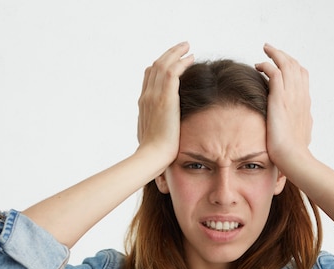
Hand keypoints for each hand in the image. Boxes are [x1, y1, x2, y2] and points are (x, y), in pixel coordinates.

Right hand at [137, 42, 193, 163]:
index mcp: (143, 104)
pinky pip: (172, 71)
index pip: (148, 77)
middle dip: (168, 54)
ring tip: (187, 47)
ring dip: (175, 53)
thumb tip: (162, 130)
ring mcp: (154, 96)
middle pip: (154, 67)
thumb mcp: (153, 136)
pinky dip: (181, 62)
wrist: (152, 156)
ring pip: (163, 64)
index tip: (170, 62)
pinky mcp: (165, 98)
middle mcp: (146, 96)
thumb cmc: (154, 154)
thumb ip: (157, 126)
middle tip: (181, 47)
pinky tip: (190, 58)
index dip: (158, 66)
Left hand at [255, 44, 312, 172]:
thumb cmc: (295, 152)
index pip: (302, 75)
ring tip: (265, 50)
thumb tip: (302, 120)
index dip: (292, 66)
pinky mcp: (280, 99)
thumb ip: (301, 122)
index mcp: (305, 102)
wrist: (294, 158)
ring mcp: (292, 96)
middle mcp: (300, 95)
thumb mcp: (302, 133)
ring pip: (287, 64)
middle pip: (296, 66)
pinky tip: (258, 65)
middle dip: (283, 55)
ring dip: (275, 54)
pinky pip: (275, 73)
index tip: (282, 63)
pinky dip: (267, 65)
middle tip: (271, 50)